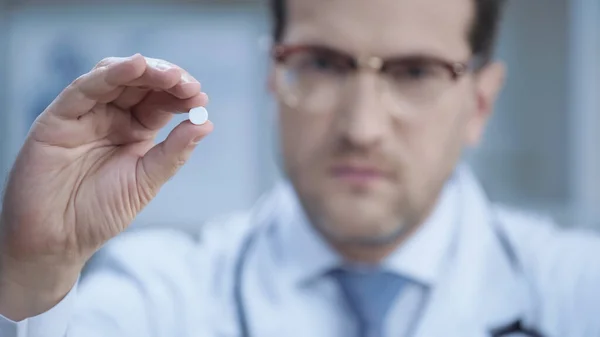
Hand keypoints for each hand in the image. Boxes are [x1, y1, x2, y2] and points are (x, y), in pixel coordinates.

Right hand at [0, 54, 212, 319]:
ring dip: (144, 70)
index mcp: (136, 130)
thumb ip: (174, 152)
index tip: (200, 98)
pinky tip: (135, 66)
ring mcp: (86, 114)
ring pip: (115, 77)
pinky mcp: (60, 116)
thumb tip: (206, 124)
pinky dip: (111, 74)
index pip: (161, 102)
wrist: (57, 239)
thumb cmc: (101, 212)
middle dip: (167, 78)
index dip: (180, 95)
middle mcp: (112, 117)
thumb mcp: (146, 181)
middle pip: (141, 83)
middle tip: (188, 85)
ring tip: (170, 75)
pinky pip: (85, 88)